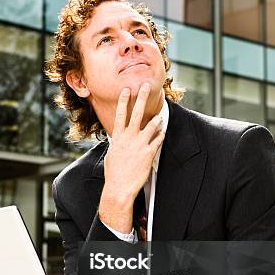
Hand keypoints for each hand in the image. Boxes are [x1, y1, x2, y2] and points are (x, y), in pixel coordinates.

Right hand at [99, 83, 164, 231]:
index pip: (120, 114)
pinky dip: (160, 135)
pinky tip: (163, 132)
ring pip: (151, 126)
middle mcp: (128, 138)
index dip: (123, 101)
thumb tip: (115, 140)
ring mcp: (139, 144)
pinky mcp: (149, 153)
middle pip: (136, 113)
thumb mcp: (111, 155)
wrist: (119, 188)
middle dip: (141, 98)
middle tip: (145, 86)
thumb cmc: (113, 174)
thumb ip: (115, 144)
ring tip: (160, 113)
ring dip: (156, 119)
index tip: (126, 90)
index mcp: (118, 137)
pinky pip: (158, 140)